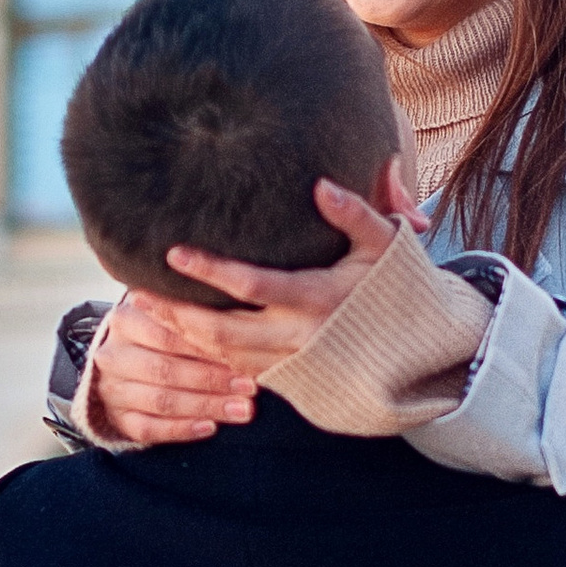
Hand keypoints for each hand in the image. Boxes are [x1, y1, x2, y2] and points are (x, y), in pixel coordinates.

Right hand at [86, 290, 259, 445]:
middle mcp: (112, 355)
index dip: (206, 346)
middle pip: (165, 369)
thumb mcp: (167, 317)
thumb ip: (191, 317)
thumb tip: (237, 325)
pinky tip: (210, 428)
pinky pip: (148, 429)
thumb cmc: (159, 337)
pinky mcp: (116, 419)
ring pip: (161, 400)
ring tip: (241, 409)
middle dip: (212, 379)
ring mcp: (111, 389)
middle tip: (249, 386)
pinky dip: (181, 429)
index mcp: (124, 320)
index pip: (167, 334)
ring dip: (205, 406)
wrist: (124, 367)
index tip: (244, 354)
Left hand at [158, 179, 410, 378]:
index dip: (210, 271)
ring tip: (151, 314)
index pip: (251, 287)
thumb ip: (353, 213)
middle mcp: (302, 337)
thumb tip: (320, 184)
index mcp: (319, 299)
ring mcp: (296, 365)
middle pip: (224, 332)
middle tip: (140, 296)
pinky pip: (241, 373)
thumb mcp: (385, 245)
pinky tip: (184, 339)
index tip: (174, 253)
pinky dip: (208, 358)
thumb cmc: (403, 289)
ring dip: (185, 338)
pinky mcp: (294, 382)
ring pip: (226, 358)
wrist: (424, 352)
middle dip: (179, 316)